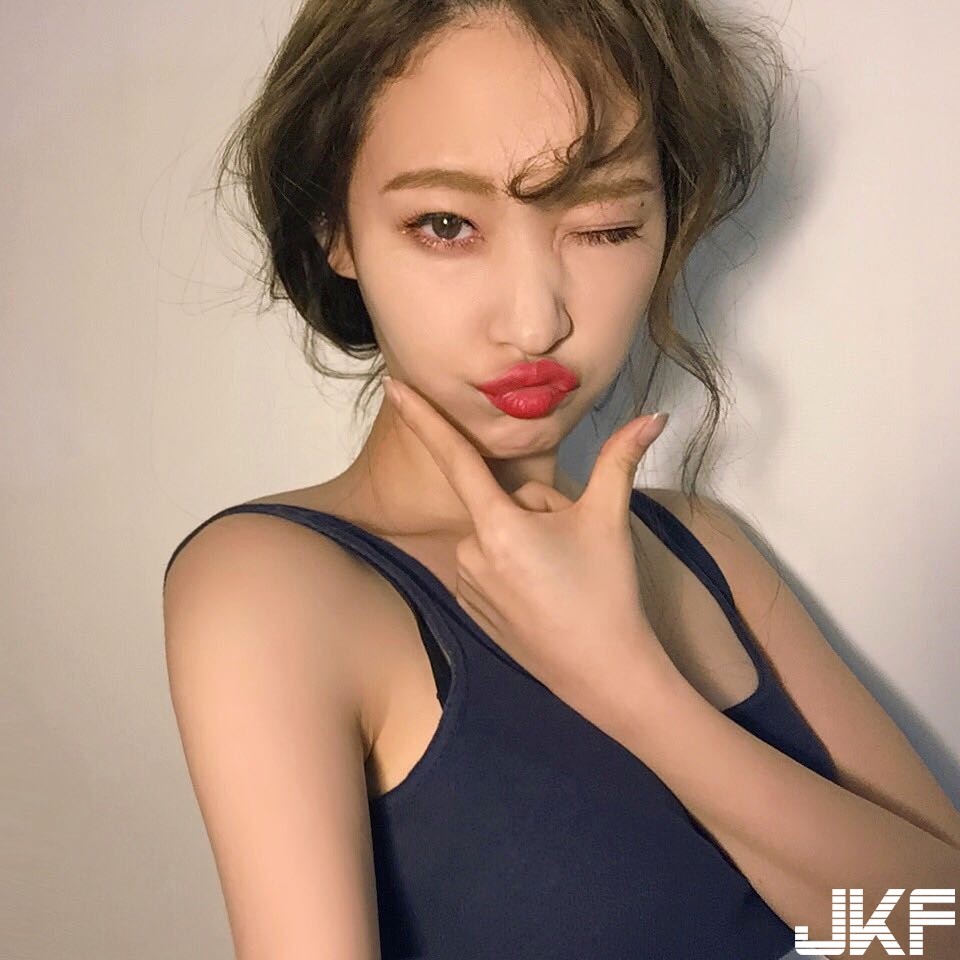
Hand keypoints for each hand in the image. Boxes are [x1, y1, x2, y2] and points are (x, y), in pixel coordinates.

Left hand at [382, 375, 672, 704]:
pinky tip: (542, 597)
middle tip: (570, 549)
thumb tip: (656, 415)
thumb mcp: (610, 519)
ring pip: (496, 537)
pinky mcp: (471, 611)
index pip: (456, 458)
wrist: (605, 675)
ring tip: (559, 577)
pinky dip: (512, 571)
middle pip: (502, 503)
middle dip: (536, 513)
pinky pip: (487, 568)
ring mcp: (467, 585)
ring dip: (524, 543)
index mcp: (498, 524)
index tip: (393, 388)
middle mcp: (470, 552)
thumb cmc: (607, 592)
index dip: (424, 419)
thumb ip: (622, 458)